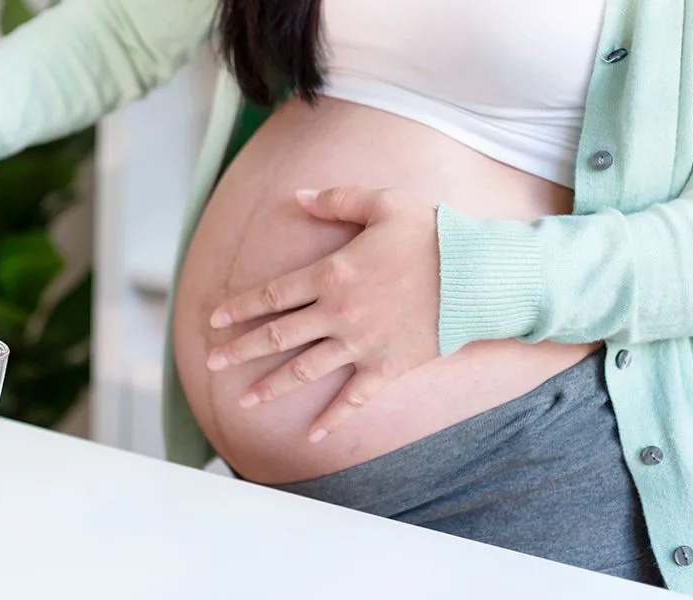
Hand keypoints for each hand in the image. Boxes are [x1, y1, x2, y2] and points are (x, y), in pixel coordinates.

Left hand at [206, 187, 441, 441]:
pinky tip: (313, 432)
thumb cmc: (434, 234)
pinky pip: (354, 398)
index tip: (214, 321)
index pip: (272, 295)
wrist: (482, 275)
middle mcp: (338, 314)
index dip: (240, 309)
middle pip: (278, 335)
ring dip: (271, 386)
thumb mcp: (383, 203)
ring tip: (242, 400)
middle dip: (240, 350)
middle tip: (211, 363)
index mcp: (331, 275)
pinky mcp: (388, 368)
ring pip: (305, 370)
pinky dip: (334, 417)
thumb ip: (337, 199)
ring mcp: (361, 345)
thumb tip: (298, 196)